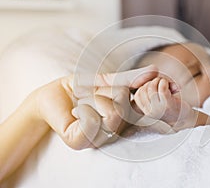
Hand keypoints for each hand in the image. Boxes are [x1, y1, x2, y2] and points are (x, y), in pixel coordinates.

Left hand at [35, 65, 157, 148]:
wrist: (51, 94)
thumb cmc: (79, 89)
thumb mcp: (106, 80)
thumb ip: (129, 78)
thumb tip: (155, 69)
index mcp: (123, 118)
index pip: (140, 104)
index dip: (126, 89)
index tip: (108, 87)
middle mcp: (114, 132)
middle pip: (125, 108)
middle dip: (105, 93)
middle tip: (91, 96)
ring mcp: (98, 139)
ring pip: (112, 115)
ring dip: (93, 101)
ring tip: (83, 104)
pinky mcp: (80, 142)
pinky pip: (93, 122)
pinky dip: (84, 109)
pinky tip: (76, 111)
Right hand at [134, 77, 193, 129]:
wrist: (184, 118)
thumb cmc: (170, 106)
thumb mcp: (157, 100)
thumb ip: (151, 89)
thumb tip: (152, 69)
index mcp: (145, 111)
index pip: (137, 95)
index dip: (144, 87)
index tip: (153, 87)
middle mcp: (150, 111)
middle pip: (143, 89)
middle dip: (151, 82)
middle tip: (160, 84)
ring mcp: (158, 108)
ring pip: (151, 87)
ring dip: (158, 81)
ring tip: (165, 84)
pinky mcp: (168, 105)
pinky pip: (162, 88)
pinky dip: (165, 83)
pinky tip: (170, 86)